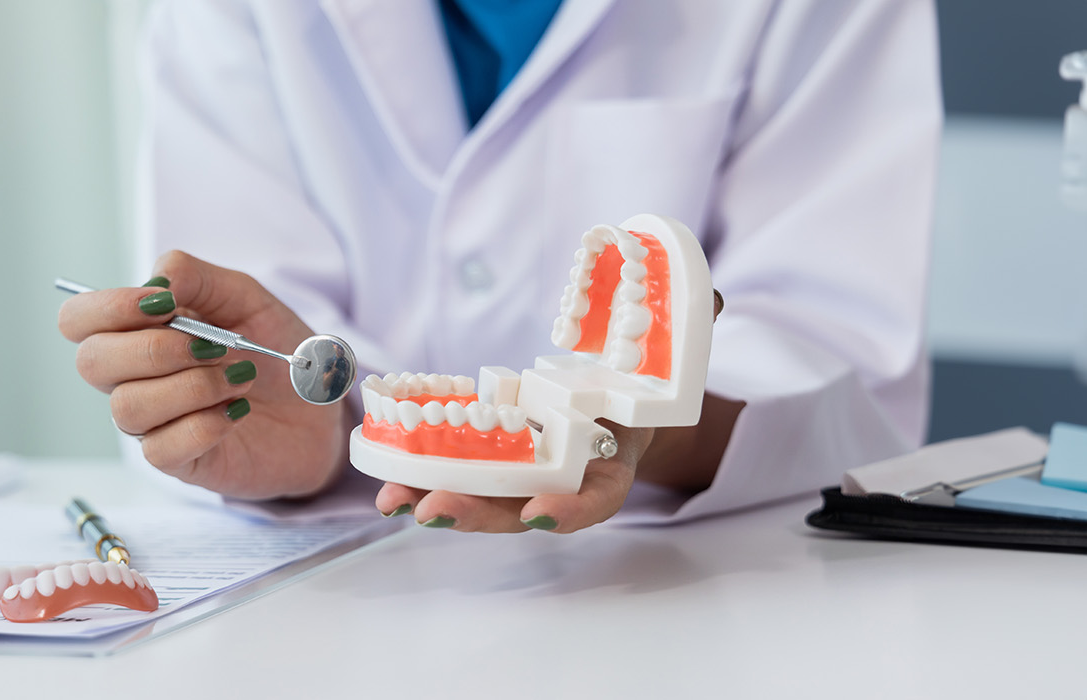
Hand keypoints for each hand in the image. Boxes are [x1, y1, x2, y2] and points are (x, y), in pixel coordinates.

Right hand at [58, 251, 348, 498]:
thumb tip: (156, 280)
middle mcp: (133, 378)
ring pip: (127, 407)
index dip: (108, 308)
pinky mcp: (178, 462)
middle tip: (213, 345)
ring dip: (191, 386)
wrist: (319, 410)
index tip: (165, 304)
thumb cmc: (273, 351)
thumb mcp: (243, 297)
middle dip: (155, 348)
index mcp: (138, 331)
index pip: (78, 320)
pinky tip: (236, 412)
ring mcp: (152, 423)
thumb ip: (197, 277)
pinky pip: (160, 449)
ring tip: (239, 379)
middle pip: (91, 363)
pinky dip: (205, 424)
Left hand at [374, 290, 728, 532]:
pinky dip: (422, 479)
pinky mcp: (491, 456)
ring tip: (392, 501)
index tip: (538, 514)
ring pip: (480, 499)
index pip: (597, 497)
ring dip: (435, 501)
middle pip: (521, 508)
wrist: (622, 398)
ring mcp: (524, 472)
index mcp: (613, 462)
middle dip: (478, 513)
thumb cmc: (648, 379)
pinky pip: (455, 474)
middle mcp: (563, 479)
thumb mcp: (677, 353)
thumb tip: (710, 297)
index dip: (570, 510)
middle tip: (434, 511)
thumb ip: (694, 327)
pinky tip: (386, 484)